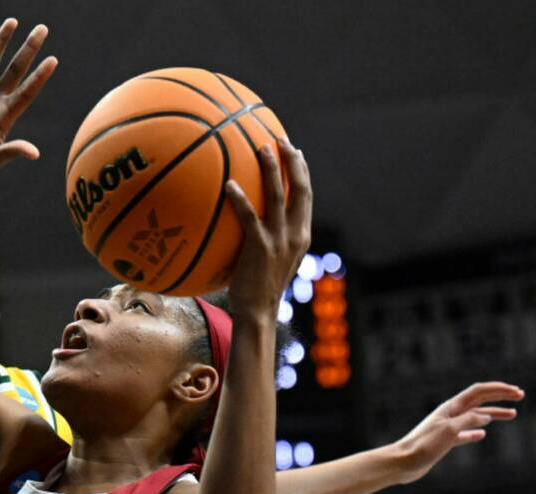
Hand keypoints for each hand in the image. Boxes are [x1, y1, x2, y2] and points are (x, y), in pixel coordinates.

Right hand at [0, 19, 56, 185]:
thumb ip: (10, 151)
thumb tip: (34, 153)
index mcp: (5, 116)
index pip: (27, 91)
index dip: (40, 76)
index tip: (53, 60)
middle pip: (15, 69)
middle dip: (29, 49)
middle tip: (43, 28)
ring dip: (1, 41)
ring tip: (13, 21)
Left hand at [224, 136, 312, 312]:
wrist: (258, 312)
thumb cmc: (258, 288)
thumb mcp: (271, 260)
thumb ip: (269, 238)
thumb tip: (251, 221)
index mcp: (301, 235)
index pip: (306, 196)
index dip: (302, 171)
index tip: (295, 151)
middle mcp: (295, 234)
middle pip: (300, 189)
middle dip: (293, 161)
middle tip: (280, 139)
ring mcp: (279, 241)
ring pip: (278, 196)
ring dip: (271, 169)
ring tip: (260, 148)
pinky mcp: (260, 248)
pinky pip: (249, 217)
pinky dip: (240, 199)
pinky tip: (229, 185)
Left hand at [393, 382, 524, 483]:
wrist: (402, 462)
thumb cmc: (423, 446)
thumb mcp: (449, 430)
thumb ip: (468, 420)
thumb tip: (486, 416)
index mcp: (451, 408)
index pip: (478, 392)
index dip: (498, 389)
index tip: (516, 391)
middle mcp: (450, 414)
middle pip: (479, 401)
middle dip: (500, 397)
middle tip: (520, 395)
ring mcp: (447, 428)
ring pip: (475, 417)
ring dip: (494, 413)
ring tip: (513, 414)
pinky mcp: (444, 442)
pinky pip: (464, 434)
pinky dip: (476, 431)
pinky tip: (483, 434)